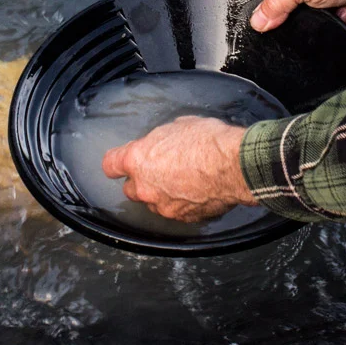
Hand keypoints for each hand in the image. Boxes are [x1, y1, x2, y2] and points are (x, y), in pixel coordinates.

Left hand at [101, 116, 255, 221]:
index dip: (116, 163)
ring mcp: (163, 206)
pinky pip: (176, 211)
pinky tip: (198, 191)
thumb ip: (163, 140)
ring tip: (184, 181)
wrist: (235, 165)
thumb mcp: (179, 126)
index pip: (110, 165)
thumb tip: (166, 142)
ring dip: (162, 195)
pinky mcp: (183, 218)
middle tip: (160, 170)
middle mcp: (145, 186)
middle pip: (130, 189)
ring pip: (153, 203)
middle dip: (142, 181)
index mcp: (138, 159)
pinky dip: (183, 204)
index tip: (121, 163)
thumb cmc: (209, 141)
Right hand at [241, 0, 345, 31]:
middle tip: (278, 23)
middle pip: (269, 3)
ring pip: (289, 19)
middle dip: (275, 15)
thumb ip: (276, 2)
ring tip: (308, 18)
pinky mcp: (321, 10)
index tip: (242, 18)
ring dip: (299, 23)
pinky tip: (328, 19)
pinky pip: (309, 27)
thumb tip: (257, 22)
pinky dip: (317, 27)